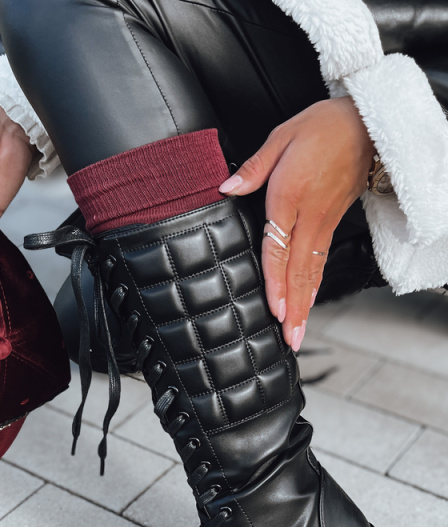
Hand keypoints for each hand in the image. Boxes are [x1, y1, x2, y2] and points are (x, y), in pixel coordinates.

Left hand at [219, 97, 374, 349]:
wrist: (366, 122)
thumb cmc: (322, 126)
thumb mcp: (282, 136)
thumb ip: (253, 168)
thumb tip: (226, 187)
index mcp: (291, 196)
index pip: (279, 248)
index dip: (276, 282)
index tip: (276, 309)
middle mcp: (310, 215)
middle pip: (299, 270)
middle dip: (294, 307)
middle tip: (290, 338)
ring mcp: (325, 221)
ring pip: (312, 270)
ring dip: (305, 303)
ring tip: (298, 332)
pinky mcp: (333, 222)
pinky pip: (321, 260)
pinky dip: (314, 284)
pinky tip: (308, 302)